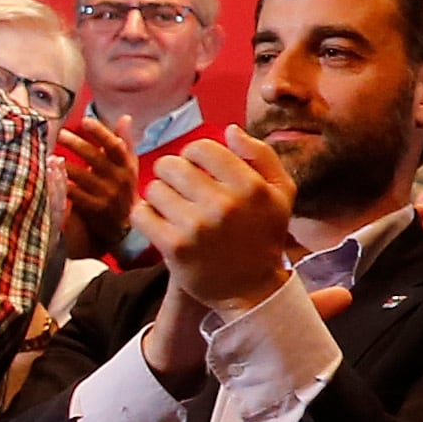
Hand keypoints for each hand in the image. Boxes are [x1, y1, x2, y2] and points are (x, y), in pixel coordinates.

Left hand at [54, 116, 137, 259]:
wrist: (124, 227)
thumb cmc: (123, 191)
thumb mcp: (129, 167)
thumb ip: (125, 143)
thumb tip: (125, 117)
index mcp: (127, 167)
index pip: (116, 146)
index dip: (101, 133)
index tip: (86, 120)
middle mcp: (120, 180)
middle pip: (96, 158)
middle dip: (77, 144)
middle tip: (60, 133)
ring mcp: (108, 195)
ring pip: (82, 176)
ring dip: (64, 165)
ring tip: (50, 156)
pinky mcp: (95, 209)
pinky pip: (74, 194)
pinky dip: (62, 185)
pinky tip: (50, 177)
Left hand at [140, 130, 300, 312]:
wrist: (251, 291)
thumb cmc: (263, 236)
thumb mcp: (281, 194)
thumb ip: (262, 156)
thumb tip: (230, 130)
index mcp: (251, 187)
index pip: (201, 148)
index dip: (194, 156)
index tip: (200, 172)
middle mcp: (225, 204)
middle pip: (171, 165)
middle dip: (172, 174)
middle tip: (181, 191)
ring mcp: (197, 227)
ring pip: (153, 189)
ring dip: (159, 197)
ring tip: (174, 210)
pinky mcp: (174, 248)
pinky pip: (141, 214)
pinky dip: (146, 218)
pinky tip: (162, 225)